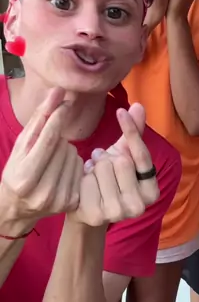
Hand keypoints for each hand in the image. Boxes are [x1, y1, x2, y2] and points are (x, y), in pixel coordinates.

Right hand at [0, 89, 82, 232]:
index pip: (49, 139)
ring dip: (66, 151)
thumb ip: (39, 119)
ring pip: (74, 155)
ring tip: (51, 161)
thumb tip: (57, 92)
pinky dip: (73, 163)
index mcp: (25, 177)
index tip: (65, 102)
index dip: (58, 117)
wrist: (17, 208)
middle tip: (46, 148)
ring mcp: (60, 199)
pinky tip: (61, 170)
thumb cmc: (16, 172)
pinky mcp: (72, 202)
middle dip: (58, 139)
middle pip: (63, 146)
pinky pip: (80, 167)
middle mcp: (43, 191)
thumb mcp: (20, 146)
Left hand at [71, 103, 159, 226]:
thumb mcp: (122, 156)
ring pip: (103, 169)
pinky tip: (84, 187)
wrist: (86, 208)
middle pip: (120, 161)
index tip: (121, 111)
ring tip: (93, 175)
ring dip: (94, 168)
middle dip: (106, 157)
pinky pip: (87, 182)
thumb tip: (139, 105)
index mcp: (151, 191)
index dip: (131, 132)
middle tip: (100, 164)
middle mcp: (139, 206)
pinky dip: (83, 179)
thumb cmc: (108, 179)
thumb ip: (134, 134)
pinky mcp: (97, 215)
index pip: (142, 155)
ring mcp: (119, 213)